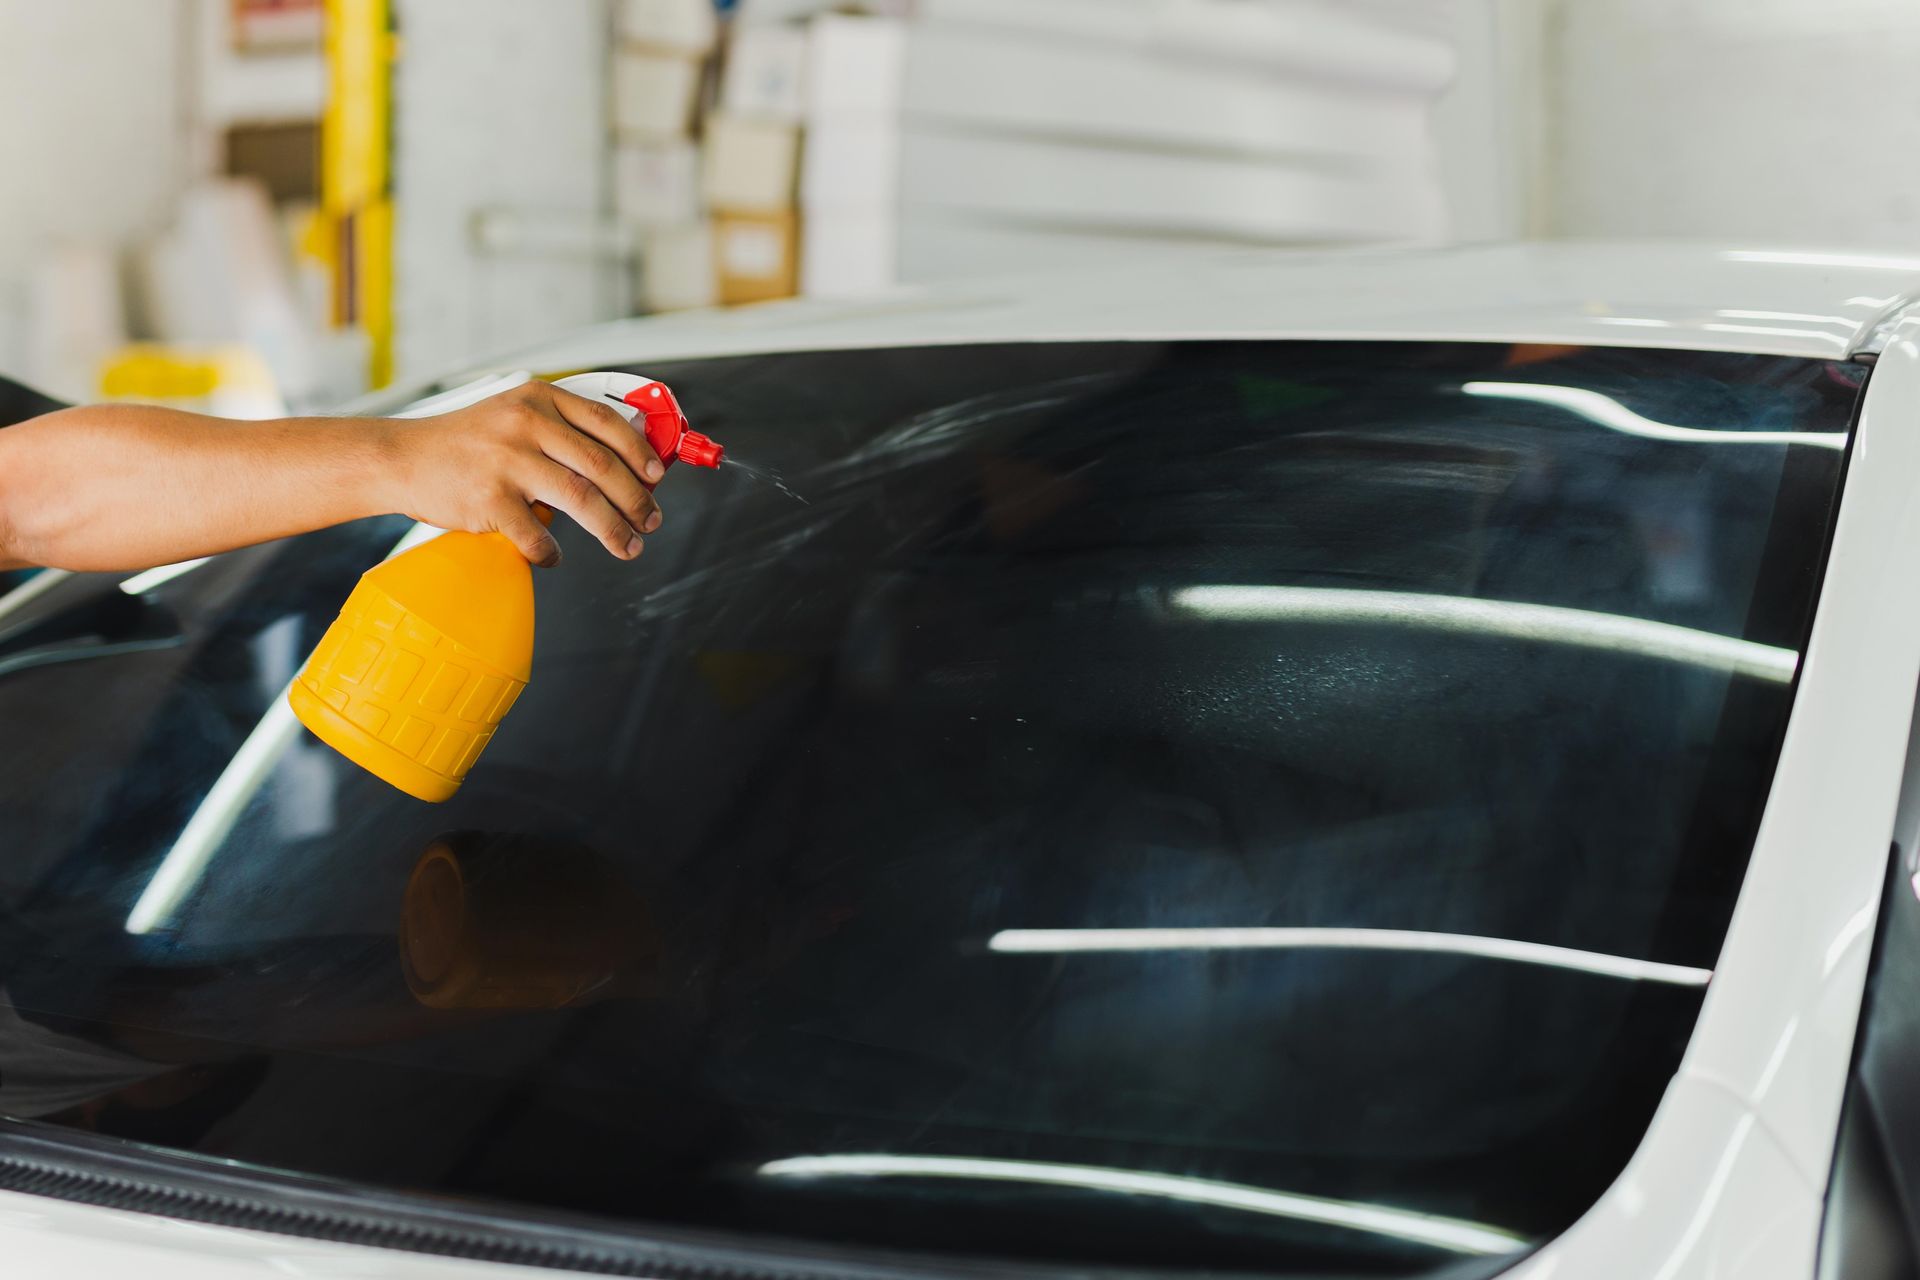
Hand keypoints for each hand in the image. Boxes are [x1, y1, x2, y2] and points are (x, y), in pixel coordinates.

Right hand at [381, 381, 665, 566]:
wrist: (402, 458)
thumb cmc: (465, 442)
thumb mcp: (513, 413)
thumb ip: (560, 429)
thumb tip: (622, 465)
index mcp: (538, 399)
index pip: (606, 423)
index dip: (640, 452)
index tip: (657, 477)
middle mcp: (525, 424)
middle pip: (603, 466)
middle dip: (637, 500)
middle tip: (651, 521)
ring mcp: (507, 461)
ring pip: (583, 501)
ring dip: (613, 530)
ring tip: (627, 546)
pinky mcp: (489, 499)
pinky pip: (537, 535)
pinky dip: (552, 552)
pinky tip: (553, 556)